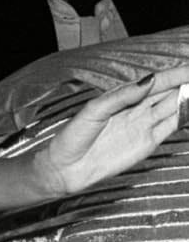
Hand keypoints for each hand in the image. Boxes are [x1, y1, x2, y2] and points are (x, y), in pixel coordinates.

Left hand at [36, 63, 188, 197]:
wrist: (65, 168)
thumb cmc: (73, 137)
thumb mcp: (94, 110)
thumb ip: (122, 96)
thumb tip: (149, 80)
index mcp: (125, 96)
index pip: (157, 81)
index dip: (176, 73)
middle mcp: (137, 109)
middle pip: (170, 92)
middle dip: (187, 83)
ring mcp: (144, 126)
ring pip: (174, 108)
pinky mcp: (146, 144)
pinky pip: (170, 127)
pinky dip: (183, 117)